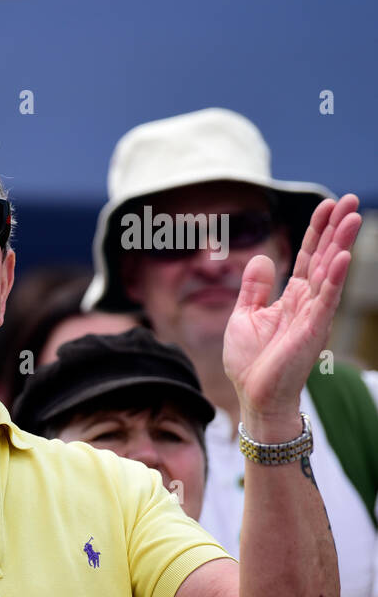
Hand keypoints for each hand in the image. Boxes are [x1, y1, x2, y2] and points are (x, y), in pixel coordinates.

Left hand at [224, 195, 359, 430]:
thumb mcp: (244, 316)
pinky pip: (326, 300)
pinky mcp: (312, 331)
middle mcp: (308, 303)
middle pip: (325, 258)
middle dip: (336, 229)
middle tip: (349, 200)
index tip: (326, 206)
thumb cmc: (250, 362)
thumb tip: (263, 257)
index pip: (309, 258)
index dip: (316, 232)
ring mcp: (313, 316)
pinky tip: (342, 257)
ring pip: (330, 273)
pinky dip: (334, 278)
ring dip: (341, 245)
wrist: (255, 396)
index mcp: (292, 298)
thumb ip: (255, 288)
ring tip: (353, 217)